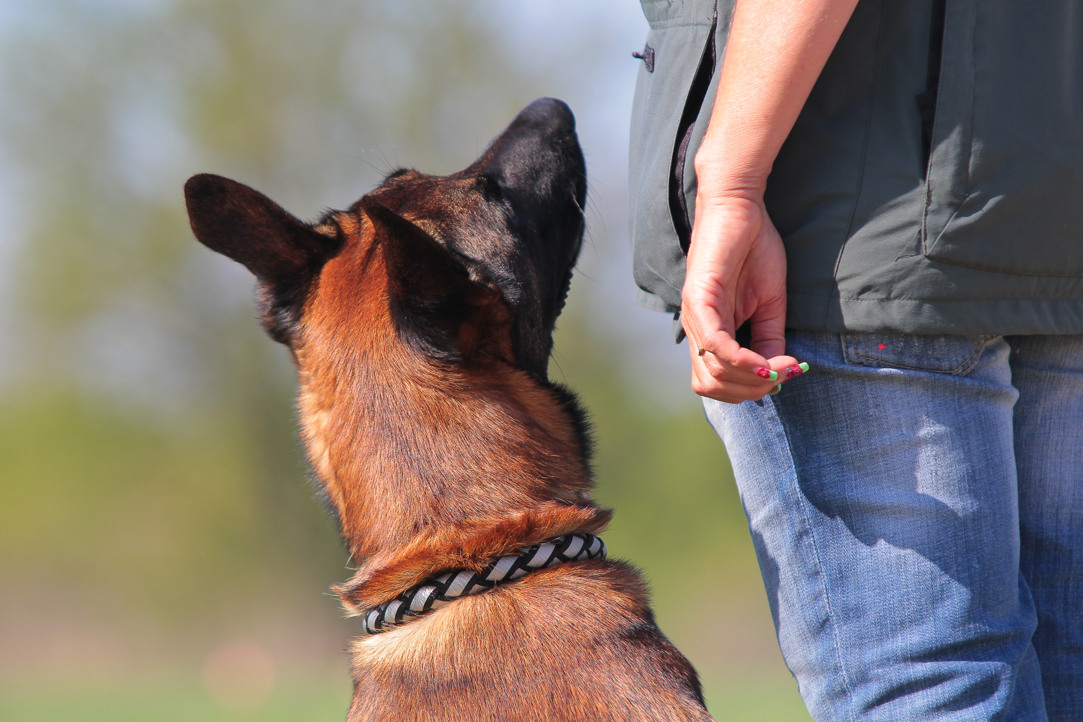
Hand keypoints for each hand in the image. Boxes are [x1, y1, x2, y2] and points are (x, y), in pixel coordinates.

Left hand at [680, 194, 799, 402]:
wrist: (741, 208)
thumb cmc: (754, 250)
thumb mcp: (769, 304)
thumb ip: (769, 338)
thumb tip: (778, 372)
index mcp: (710, 332)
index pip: (716, 382)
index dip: (749, 390)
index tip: (783, 376)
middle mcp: (696, 329)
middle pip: (711, 386)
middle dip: (750, 391)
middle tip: (781, 376)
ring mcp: (694, 315)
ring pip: (711, 373)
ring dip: (749, 380)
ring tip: (778, 367)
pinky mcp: (699, 298)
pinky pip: (715, 344)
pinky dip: (742, 360)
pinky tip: (765, 360)